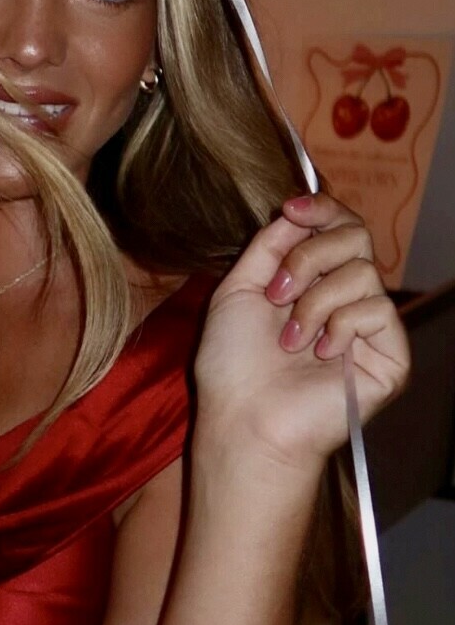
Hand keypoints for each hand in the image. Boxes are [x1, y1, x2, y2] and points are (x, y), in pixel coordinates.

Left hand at [193, 193, 409, 478]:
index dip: (322, 208)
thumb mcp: (239, 289)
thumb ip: (270, 246)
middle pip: (356, 235)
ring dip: (314, 302)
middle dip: (310, 255)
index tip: (292, 208)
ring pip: (363, 271)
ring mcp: (370, 327)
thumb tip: (296, 209)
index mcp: (312, 280)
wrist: (243, 416)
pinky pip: (377, 310)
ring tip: (289, 340)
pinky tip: (319, 354)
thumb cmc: (233, 364)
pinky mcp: (390, 357)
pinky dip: (340, 326)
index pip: (337, 226)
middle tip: (277, 292)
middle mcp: (345, 298)